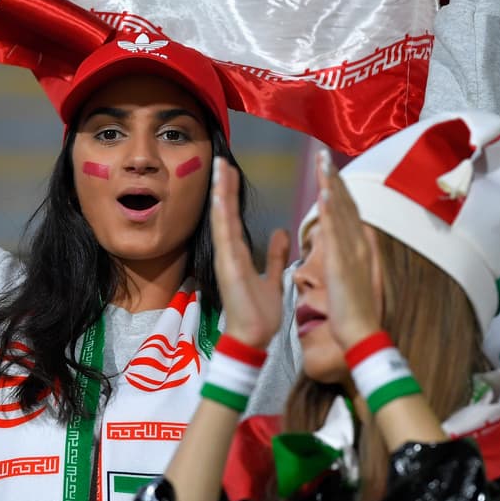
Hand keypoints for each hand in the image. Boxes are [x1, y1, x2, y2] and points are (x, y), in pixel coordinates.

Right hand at [210, 157, 288, 348]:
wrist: (254, 339)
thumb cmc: (260, 315)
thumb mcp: (272, 279)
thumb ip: (274, 256)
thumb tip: (280, 232)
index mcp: (240, 256)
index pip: (234, 218)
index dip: (232, 194)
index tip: (232, 171)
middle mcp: (230, 254)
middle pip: (225, 214)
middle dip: (223, 187)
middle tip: (221, 161)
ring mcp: (227, 260)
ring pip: (222, 220)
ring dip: (220, 194)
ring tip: (219, 169)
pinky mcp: (229, 268)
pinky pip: (225, 238)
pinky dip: (222, 217)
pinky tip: (220, 199)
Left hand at [313, 151, 383, 350]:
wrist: (361, 333)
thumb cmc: (352, 311)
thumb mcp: (351, 277)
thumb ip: (349, 256)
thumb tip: (347, 243)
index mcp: (358, 248)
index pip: (348, 212)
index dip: (339, 189)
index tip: (329, 170)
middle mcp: (358, 245)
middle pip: (346, 205)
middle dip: (334, 180)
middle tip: (323, 156)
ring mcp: (352, 252)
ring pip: (341, 212)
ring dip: (331, 186)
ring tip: (322, 163)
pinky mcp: (342, 263)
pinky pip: (335, 232)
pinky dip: (331, 210)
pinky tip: (324, 193)